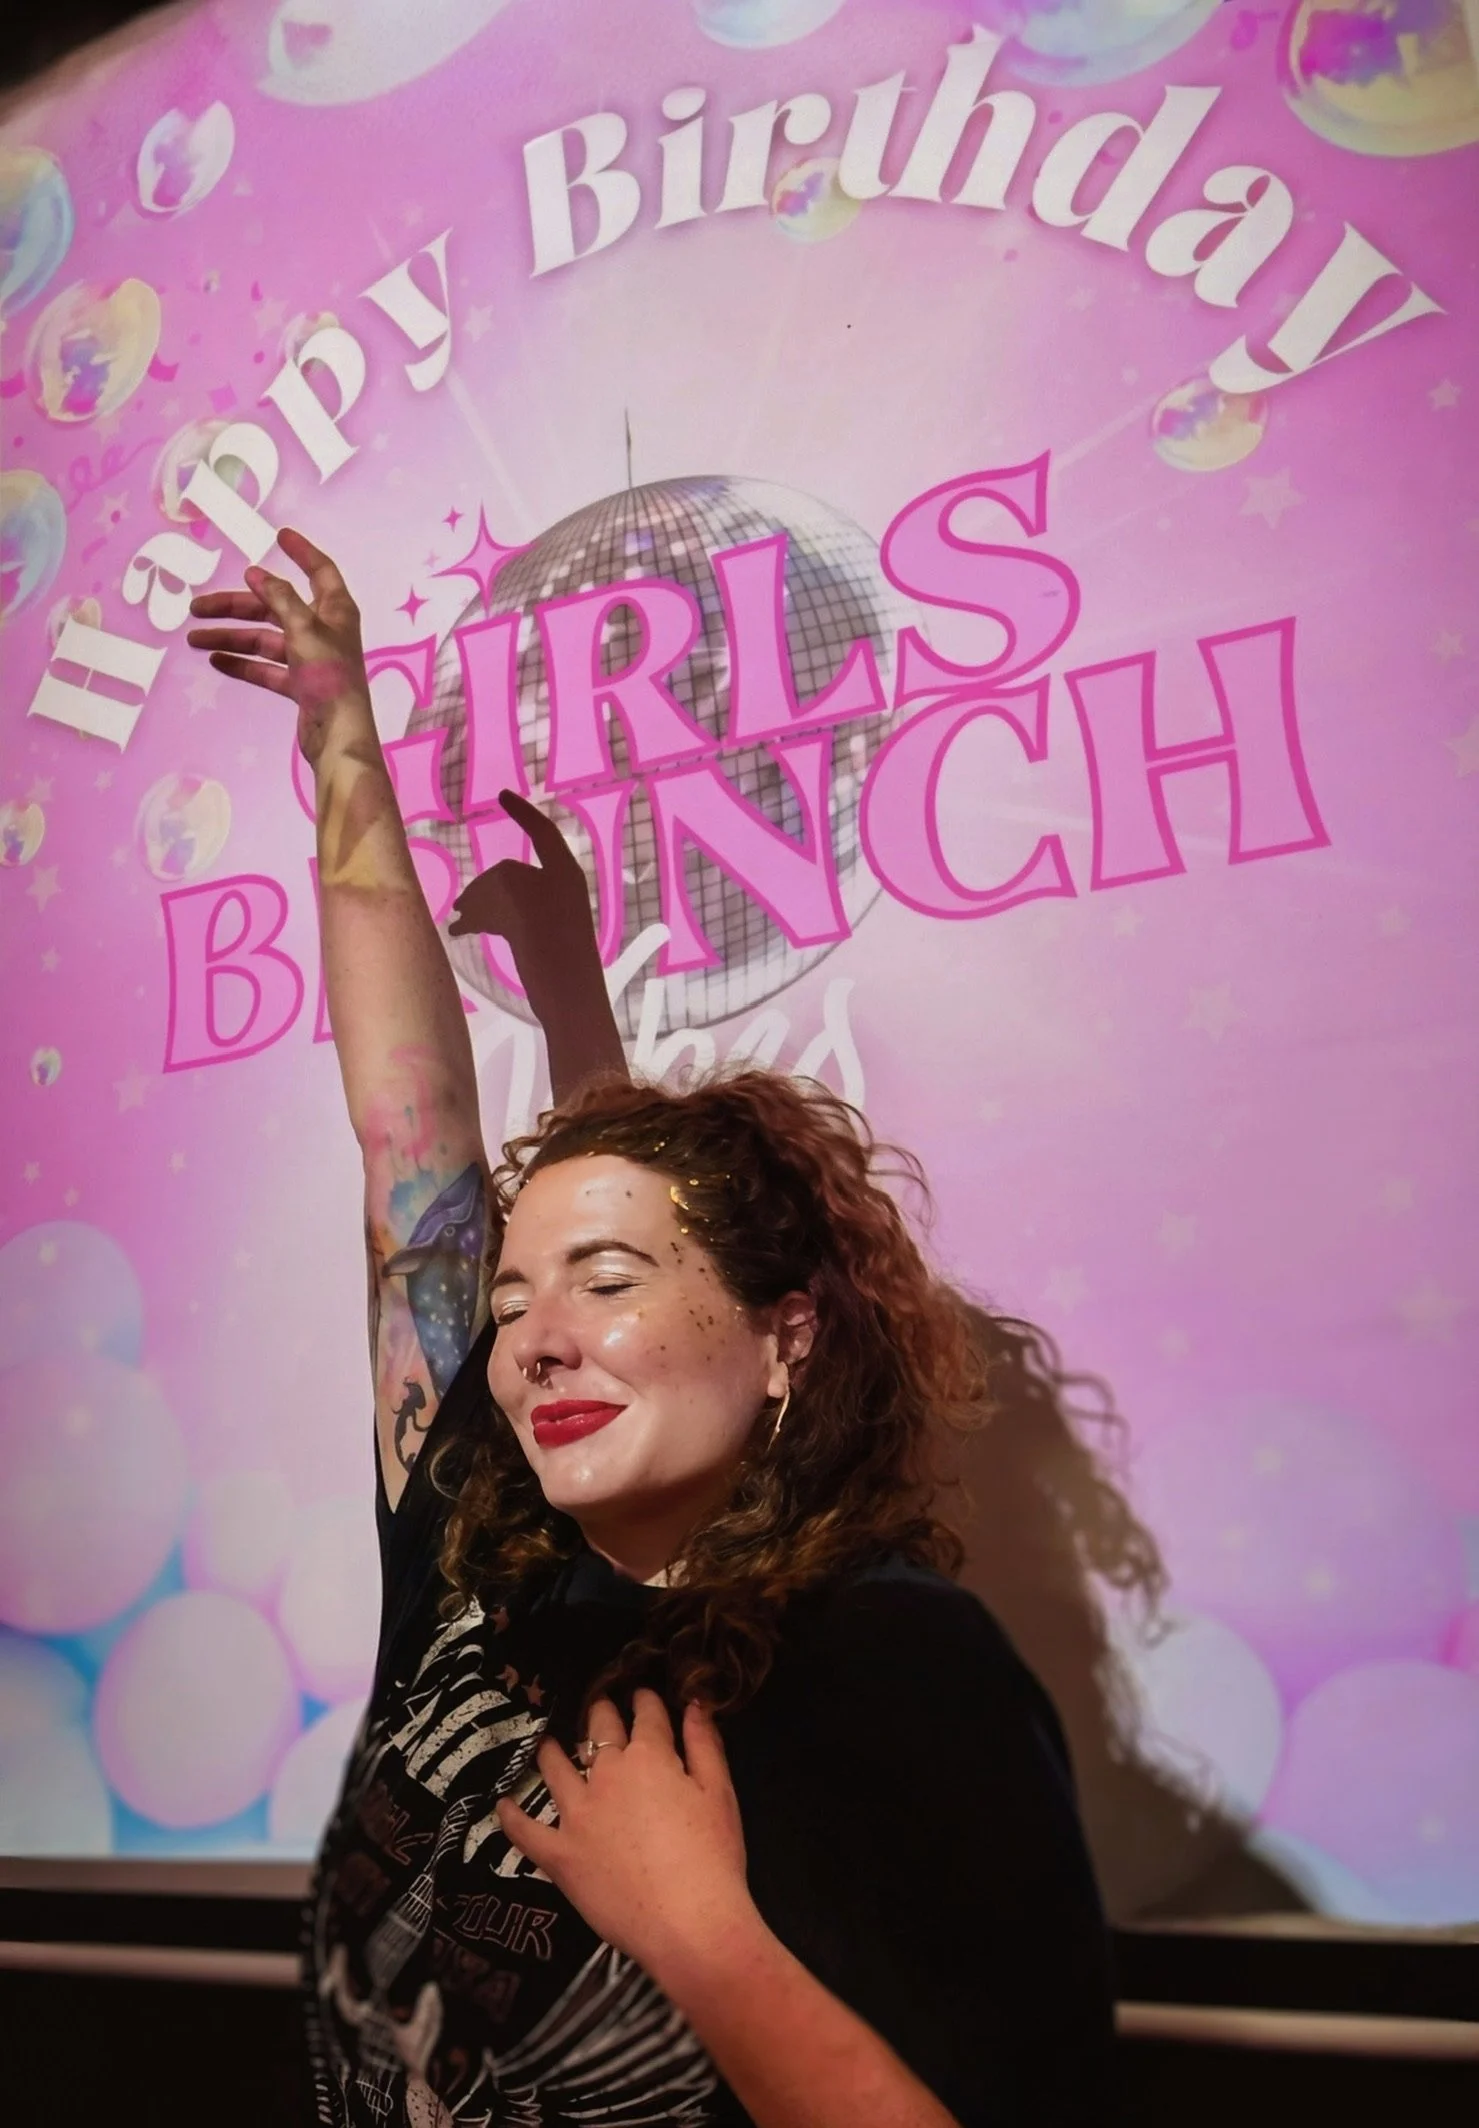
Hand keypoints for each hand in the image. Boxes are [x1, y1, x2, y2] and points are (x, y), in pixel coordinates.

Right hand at [186, 527, 370, 764]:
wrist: (338, 735)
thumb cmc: (329, 677)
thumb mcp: (304, 630)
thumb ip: (280, 599)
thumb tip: (256, 574)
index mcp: (335, 610)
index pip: (319, 570)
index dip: (301, 552)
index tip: (279, 535)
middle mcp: (323, 630)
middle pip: (275, 607)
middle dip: (236, 606)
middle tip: (197, 607)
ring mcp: (310, 658)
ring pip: (264, 639)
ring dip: (230, 637)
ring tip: (193, 640)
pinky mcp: (299, 685)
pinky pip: (265, 667)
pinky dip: (242, 663)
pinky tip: (215, 661)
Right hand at [449, 790, 601, 986]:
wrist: (570, 1001)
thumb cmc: (551, 946)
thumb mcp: (520, 901)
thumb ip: (498, 882)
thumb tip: (478, 899)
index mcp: (563, 872)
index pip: (541, 831)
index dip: (521, 812)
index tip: (501, 796)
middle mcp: (560, 888)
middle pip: (513, 872)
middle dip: (484, 885)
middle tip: (459, 906)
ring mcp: (553, 915)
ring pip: (507, 897)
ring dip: (480, 905)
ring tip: (457, 925)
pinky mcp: (544, 940)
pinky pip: (510, 918)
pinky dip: (487, 921)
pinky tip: (464, 931)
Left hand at [497, 1690, 756, 1979]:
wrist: (688, 1922)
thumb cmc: (714, 1858)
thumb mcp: (721, 1793)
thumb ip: (705, 1744)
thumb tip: (695, 1704)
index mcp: (650, 1757)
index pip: (646, 1716)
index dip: (644, 1701)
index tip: (641, 1694)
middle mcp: (607, 1775)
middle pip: (598, 1732)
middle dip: (600, 1714)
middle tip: (599, 1707)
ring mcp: (577, 1814)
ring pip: (556, 1770)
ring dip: (552, 1752)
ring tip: (547, 1745)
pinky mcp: (560, 1855)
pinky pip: (526, 1832)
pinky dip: (512, 1817)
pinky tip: (502, 1805)